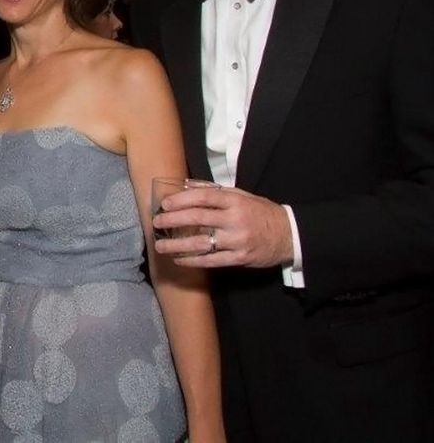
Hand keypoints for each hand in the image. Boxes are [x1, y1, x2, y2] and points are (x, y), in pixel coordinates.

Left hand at [152, 185, 292, 267]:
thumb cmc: (261, 212)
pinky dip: (193, 260)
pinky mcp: (239, 258)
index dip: (182, 200)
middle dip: (174, 220)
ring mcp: (237, 241)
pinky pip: (212, 261)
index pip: (204, 197)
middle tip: (156, 223)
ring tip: (161, 246)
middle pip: (198, 218)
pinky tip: (179, 259)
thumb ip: (216, 192)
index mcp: (235, 201)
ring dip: (178, 245)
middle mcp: (235, 220)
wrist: (290, 235)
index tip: (165, 204)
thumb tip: (187, 187)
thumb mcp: (243, 196)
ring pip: (202, 243)